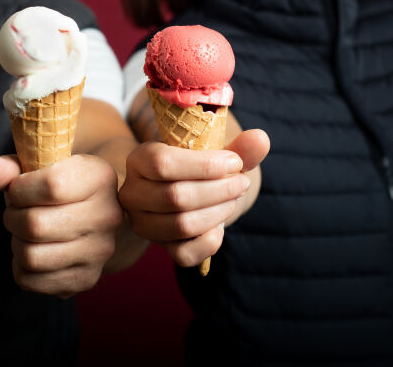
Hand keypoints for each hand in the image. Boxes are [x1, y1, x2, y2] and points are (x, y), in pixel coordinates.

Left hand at [0, 153, 122, 297]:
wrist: (93, 214)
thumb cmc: (59, 184)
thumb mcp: (39, 167)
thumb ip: (8, 168)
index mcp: (100, 177)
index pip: (52, 186)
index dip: (20, 188)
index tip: (17, 188)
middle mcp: (108, 216)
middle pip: (35, 225)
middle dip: (12, 216)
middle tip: (16, 210)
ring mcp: (99, 252)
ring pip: (31, 256)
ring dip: (16, 242)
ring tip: (24, 231)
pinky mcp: (86, 279)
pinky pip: (31, 281)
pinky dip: (20, 266)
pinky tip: (33, 249)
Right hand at [118, 129, 268, 267]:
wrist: (187, 189)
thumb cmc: (198, 166)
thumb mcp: (214, 152)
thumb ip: (239, 147)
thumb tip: (260, 139)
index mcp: (139, 160)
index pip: (163, 164)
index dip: (204, 166)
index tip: (235, 163)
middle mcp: (132, 193)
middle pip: (176, 197)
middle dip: (219, 190)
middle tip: (242, 182)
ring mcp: (142, 223)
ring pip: (182, 225)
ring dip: (218, 212)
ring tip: (234, 198)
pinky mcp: (159, 246)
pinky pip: (184, 253)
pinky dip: (210, 241)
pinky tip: (220, 225)